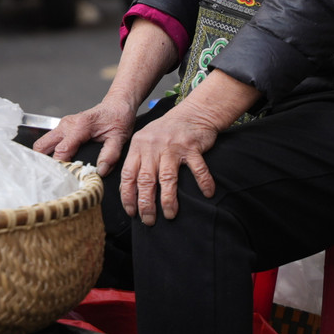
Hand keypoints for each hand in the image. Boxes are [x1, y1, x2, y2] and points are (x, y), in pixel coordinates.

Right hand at [32, 96, 136, 176]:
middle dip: (45, 163)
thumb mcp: (119, 137)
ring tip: (57, 173)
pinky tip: (60, 164)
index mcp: (79, 126)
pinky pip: (50, 142)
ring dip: (46, 158)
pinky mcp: (63, 128)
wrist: (117, 105)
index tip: (64, 179)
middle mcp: (67, 125)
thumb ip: (111, 154)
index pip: (61, 150)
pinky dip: (50, 154)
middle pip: (42, 146)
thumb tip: (101, 170)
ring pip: (43, 144)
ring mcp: (63, 126)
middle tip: (54, 177)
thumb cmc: (118, 118)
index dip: (60, 166)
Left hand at [119, 103, 221, 225]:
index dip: (128, 195)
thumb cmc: (167, 131)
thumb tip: (126, 190)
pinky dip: (203, 182)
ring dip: (168, 199)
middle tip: (148, 220)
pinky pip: (197, 169)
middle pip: (146, 179)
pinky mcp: (192, 147)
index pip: (128, 174)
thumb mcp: (145, 141)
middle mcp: (153, 147)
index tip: (131, 212)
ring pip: (167, 178)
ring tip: (169, 215)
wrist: (192, 113)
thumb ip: (136, 162)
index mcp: (138, 146)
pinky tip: (207, 194)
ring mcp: (173, 147)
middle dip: (146, 203)